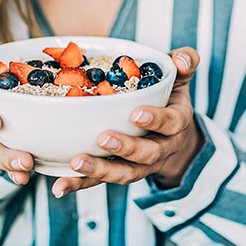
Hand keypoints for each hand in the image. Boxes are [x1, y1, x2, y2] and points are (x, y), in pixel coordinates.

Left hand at [51, 47, 202, 197]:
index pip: (171, 123)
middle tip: (102, 138)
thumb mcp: (179, 76)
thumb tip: (183, 59)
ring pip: (124, 173)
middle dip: (125, 148)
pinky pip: (100, 182)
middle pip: (147, 154)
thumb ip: (184, 62)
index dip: (156, 120)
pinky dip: (80, 185)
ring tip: (77, 163)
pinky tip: (61, 186)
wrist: (171, 132)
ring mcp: (140, 165)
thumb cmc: (169, 95)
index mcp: (176, 122)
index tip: (136, 113)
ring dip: (100, 171)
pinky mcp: (118, 172)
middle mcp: (161, 148)